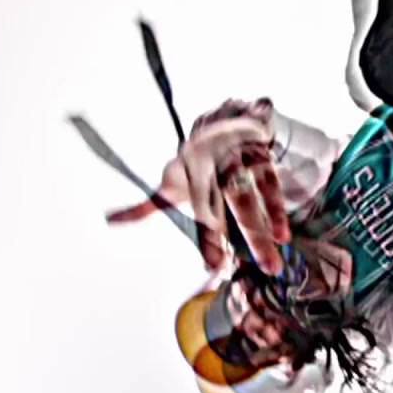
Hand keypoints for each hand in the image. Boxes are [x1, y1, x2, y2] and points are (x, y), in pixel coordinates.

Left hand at [105, 97, 290, 275]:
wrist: (226, 123)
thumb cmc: (196, 166)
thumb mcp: (171, 182)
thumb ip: (144, 206)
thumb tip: (109, 219)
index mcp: (187, 174)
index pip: (198, 213)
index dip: (207, 241)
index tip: (213, 268)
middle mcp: (211, 167)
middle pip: (220, 207)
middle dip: (226, 239)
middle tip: (242, 269)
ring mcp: (237, 160)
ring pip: (246, 198)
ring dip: (260, 230)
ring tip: (271, 259)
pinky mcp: (260, 156)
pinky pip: (270, 185)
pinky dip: (277, 210)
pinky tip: (282, 235)